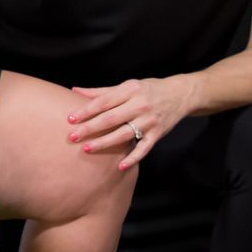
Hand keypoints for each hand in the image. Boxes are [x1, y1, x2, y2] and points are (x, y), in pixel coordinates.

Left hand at [67, 76, 197, 169]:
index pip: (104, 101)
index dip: (86, 110)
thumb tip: (74, 90)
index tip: (70, 119)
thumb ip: (101, 91)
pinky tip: (119, 166)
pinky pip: (144, 148)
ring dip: (105, 143)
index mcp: (130, 90)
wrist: (181, 94)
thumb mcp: (127, 86)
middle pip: (111, 118)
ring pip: (124, 134)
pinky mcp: (158, 134)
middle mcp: (140, 105)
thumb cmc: (148, 89)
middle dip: (90, 128)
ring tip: (87, 149)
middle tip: (72, 136)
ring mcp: (150, 121)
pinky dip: (133, 158)